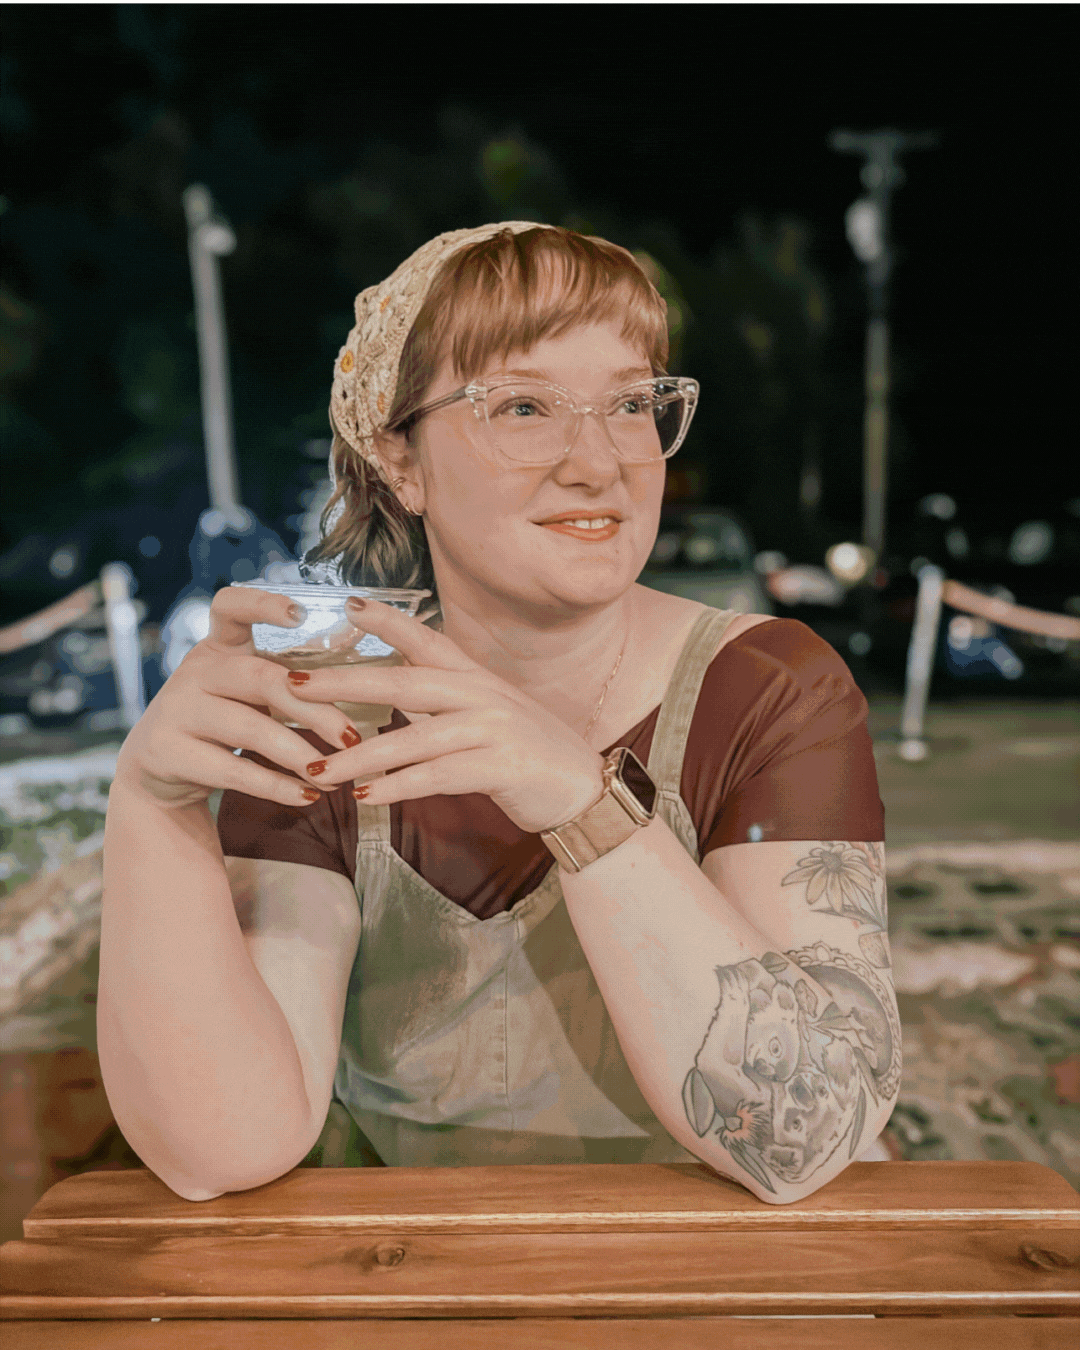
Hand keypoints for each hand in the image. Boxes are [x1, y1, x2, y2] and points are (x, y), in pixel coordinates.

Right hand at [113, 587, 363, 809]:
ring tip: (336, 774)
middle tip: (351, 736)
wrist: (158, 769)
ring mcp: (177, 711)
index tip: (301, 613)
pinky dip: (276, 786)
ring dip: (298, 753)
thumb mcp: (246, 690)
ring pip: (248, 728)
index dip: (263, 604)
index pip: (230, 607)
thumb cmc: (224, 719)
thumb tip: (365, 685)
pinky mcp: (168, 753)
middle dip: (311, 708)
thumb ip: (288, 681)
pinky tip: (308, 796)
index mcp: (218, 647)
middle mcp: (195, 672)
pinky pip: (232, 771)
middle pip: (259, 678)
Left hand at [285, 597, 606, 834]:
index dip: (389, 622)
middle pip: (405, 683)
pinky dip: (398, 786)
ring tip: (315, 769)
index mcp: (477, 677)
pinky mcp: (501, 767)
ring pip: (414, 738)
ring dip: (359, 756)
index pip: (427, 641)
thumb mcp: (489, 715)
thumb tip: (393, 689)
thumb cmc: (528, 754)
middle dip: (345, 683)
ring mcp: (494, 729)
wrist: (583, 791)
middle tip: (292, 684)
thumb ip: (443, 702)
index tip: (348, 605)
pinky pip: (437, 776)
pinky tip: (366, 797)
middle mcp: (483, 694)